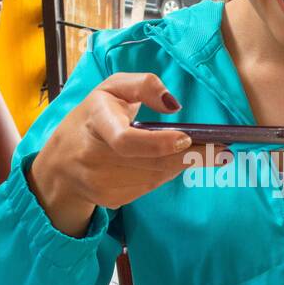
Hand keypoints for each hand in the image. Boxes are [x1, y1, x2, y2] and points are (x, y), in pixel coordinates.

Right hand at [28, 72, 225, 236]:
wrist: (59, 165)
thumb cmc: (92, 119)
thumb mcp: (111, 89)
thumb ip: (142, 85)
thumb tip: (173, 104)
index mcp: (94, 121)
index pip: (126, 140)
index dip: (159, 143)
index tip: (186, 139)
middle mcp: (94, 156)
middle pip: (151, 162)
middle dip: (192, 156)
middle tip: (224, 150)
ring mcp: (101, 183)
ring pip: (155, 177)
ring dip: (184, 166)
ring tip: (213, 155)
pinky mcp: (110, 199)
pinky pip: (148, 187)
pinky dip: (167, 175)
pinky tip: (177, 164)